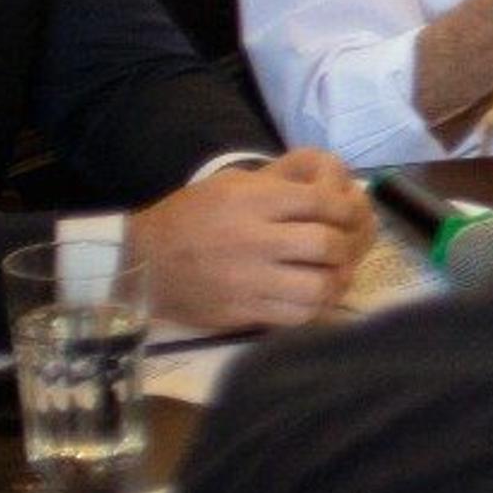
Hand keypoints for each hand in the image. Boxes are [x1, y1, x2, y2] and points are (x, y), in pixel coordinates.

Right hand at [130, 151, 376, 332]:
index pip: (322, 202)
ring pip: (317, 287)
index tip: (351, 216)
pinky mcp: (241, 311)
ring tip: (335, 274)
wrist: (141, 262)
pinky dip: (315, 308)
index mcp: (252, 200)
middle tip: (346, 248)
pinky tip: (313, 297)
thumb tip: (336, 177)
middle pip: (326, 244)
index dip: (347, 209)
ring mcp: (247, 279)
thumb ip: (283, 179)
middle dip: (347, 246)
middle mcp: (253, 239)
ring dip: (336, 281)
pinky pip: (295, 316)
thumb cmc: (192, 216)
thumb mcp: (233, 182)